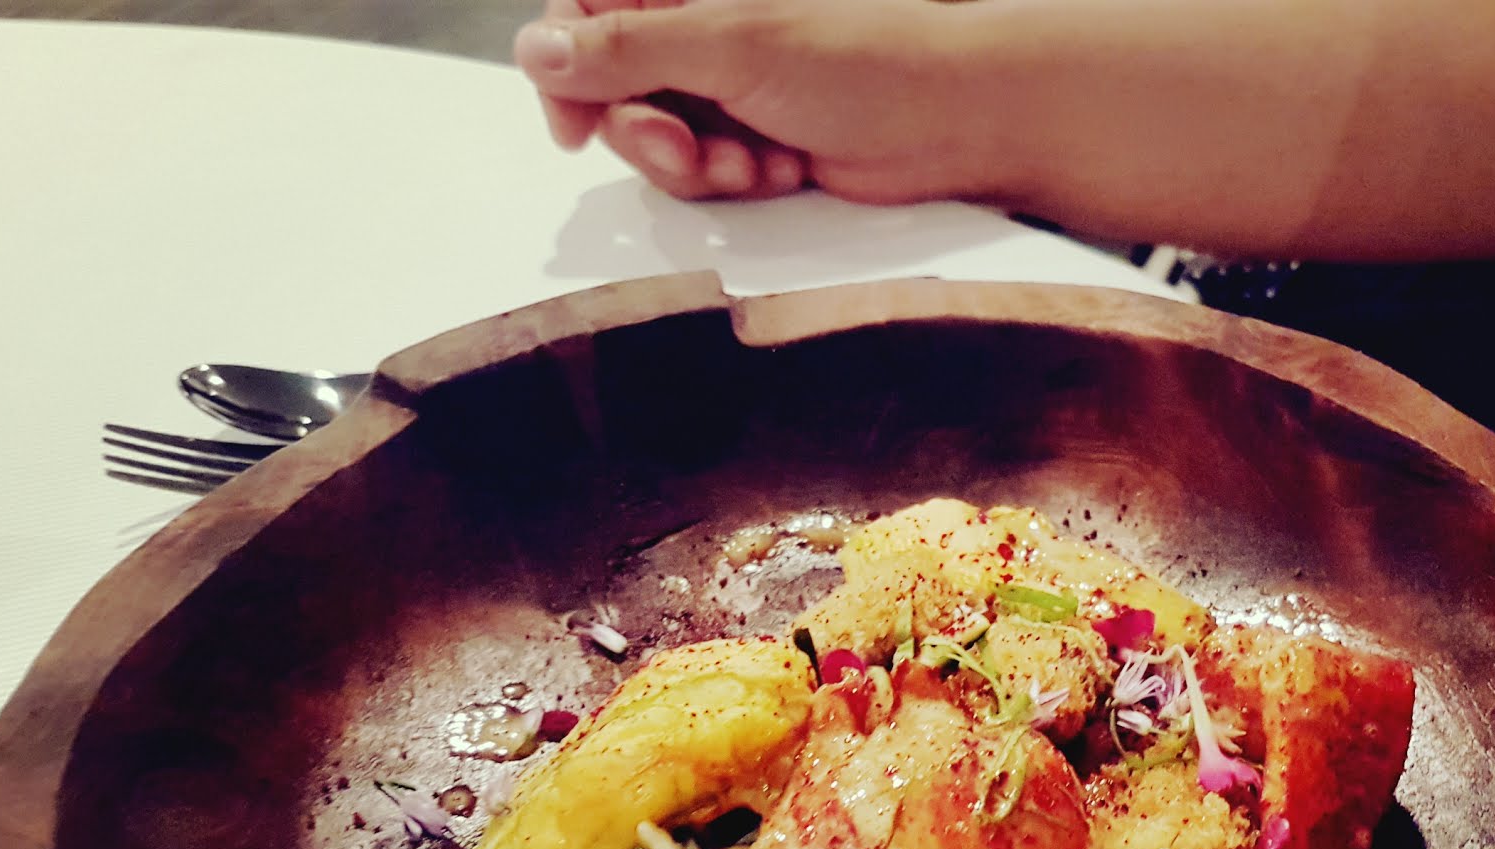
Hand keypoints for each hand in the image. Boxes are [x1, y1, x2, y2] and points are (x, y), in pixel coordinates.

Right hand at [514, 0, 1000, 205]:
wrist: (958, 119)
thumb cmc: (868, 57)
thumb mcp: (732, 45)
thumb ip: (626, 50)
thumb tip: (536, 50)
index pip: (583, 14)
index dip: (566, 69)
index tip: (575, 121)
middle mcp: (703, 29)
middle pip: (611, 88)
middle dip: (644, 133)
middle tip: (690, 151)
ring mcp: (729, 88)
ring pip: (656, 140)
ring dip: (694, 167)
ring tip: (751, 165)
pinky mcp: (757, 141)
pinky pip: (706, 176)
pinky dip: (733, 185)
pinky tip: (780, 173)